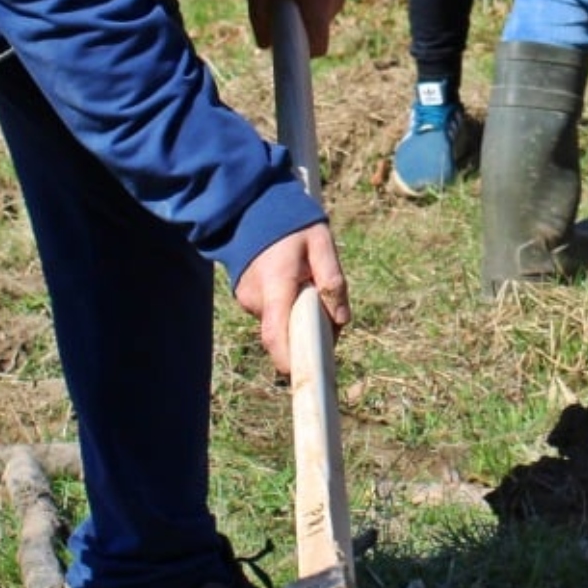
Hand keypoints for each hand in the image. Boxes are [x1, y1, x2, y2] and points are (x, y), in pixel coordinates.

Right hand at [234, 223, 347, 378]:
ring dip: (301, 318)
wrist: (251, 212)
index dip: (289, 358)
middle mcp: (256, 298)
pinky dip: (290, 310)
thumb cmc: (293, 227)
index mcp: (276, 285)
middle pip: (285, 332)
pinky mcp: (247, 299)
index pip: (277, 332)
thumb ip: (332, 280)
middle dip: (310, 333)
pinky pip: (274, 314)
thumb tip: (341, 320)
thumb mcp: (321, 243)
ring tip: (312, 289)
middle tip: (331, 314)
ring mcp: (247, 300)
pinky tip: (297, 288)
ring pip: (281, 323)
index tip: (304, 375)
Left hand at [245, 0, 341, 60]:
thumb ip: (260, 16)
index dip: (303, 57)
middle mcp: (333, 1)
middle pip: (317, 35)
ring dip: (301, 17)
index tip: (288, 61)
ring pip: (318, 22)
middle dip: (297, 32)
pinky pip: (320, 9)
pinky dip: (307, 7)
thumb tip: (266, 45)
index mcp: (315, 1)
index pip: (318, 45)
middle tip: (276, 15)